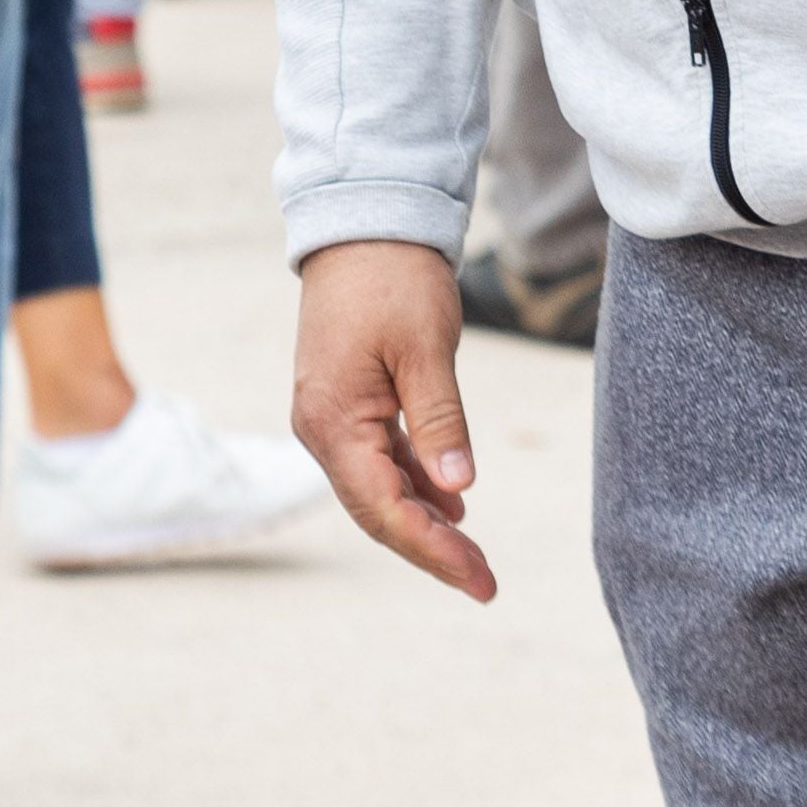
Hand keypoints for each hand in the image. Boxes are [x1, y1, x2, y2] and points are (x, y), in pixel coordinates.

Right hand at [293, 241, 492, 599]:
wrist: (362, 225)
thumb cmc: (392, 280)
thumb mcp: (425, 349)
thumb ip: (440, 422)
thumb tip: (458, 490)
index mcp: (333, 422)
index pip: (384, 509)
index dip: (433, 551)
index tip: (480, 580)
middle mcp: (321, 429)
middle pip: (376, 510)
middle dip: (430, 549)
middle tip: (485, 582)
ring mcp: (329, 417)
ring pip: (376, 489)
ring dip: (423, 521)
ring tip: (474, 554)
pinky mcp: (344, 403)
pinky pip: (377, 460)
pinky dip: (414, 485)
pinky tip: (450, 502)